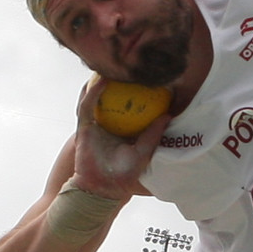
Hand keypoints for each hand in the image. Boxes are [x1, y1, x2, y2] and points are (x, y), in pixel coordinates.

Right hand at [70, 76, 169, 199]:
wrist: (101, 187)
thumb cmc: (124, 174)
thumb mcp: (143, 152)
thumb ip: (153, 134)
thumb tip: (168, 115)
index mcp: (123, 129)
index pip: (130, 107)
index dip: (137, 93)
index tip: (149, 79)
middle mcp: (109, 124)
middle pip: (112, 99)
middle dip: (117, 82)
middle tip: (128, 67)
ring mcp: (95, 124)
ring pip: (97, 97)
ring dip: (101, 81)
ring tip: (110, 64)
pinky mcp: (84, 126)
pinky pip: (88, 105)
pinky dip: (93, 93)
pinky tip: (101, 81)